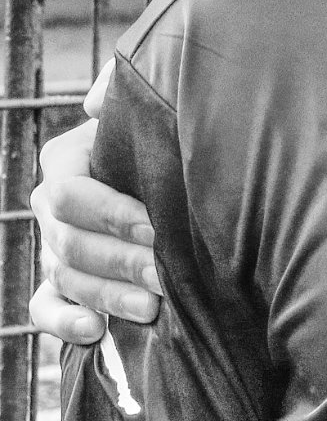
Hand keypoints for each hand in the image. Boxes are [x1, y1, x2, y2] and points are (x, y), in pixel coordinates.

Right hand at [28, 61, 161, 344]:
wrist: (185, 165)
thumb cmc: (170, 130)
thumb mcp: (152, 102)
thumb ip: (124, 91)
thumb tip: (95, 102)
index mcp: (67, 161)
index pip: (69, 192)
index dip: (111, 213)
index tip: (157, 226)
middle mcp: (54, 207)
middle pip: (70, 243)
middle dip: (120, 260)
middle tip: (166, 274)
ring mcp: (55, 248)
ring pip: (67, 279)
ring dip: (108, 295)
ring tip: (153, 306)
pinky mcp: (64, 285)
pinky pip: (45, 309)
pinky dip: (65, 322)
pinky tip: (95, 330)